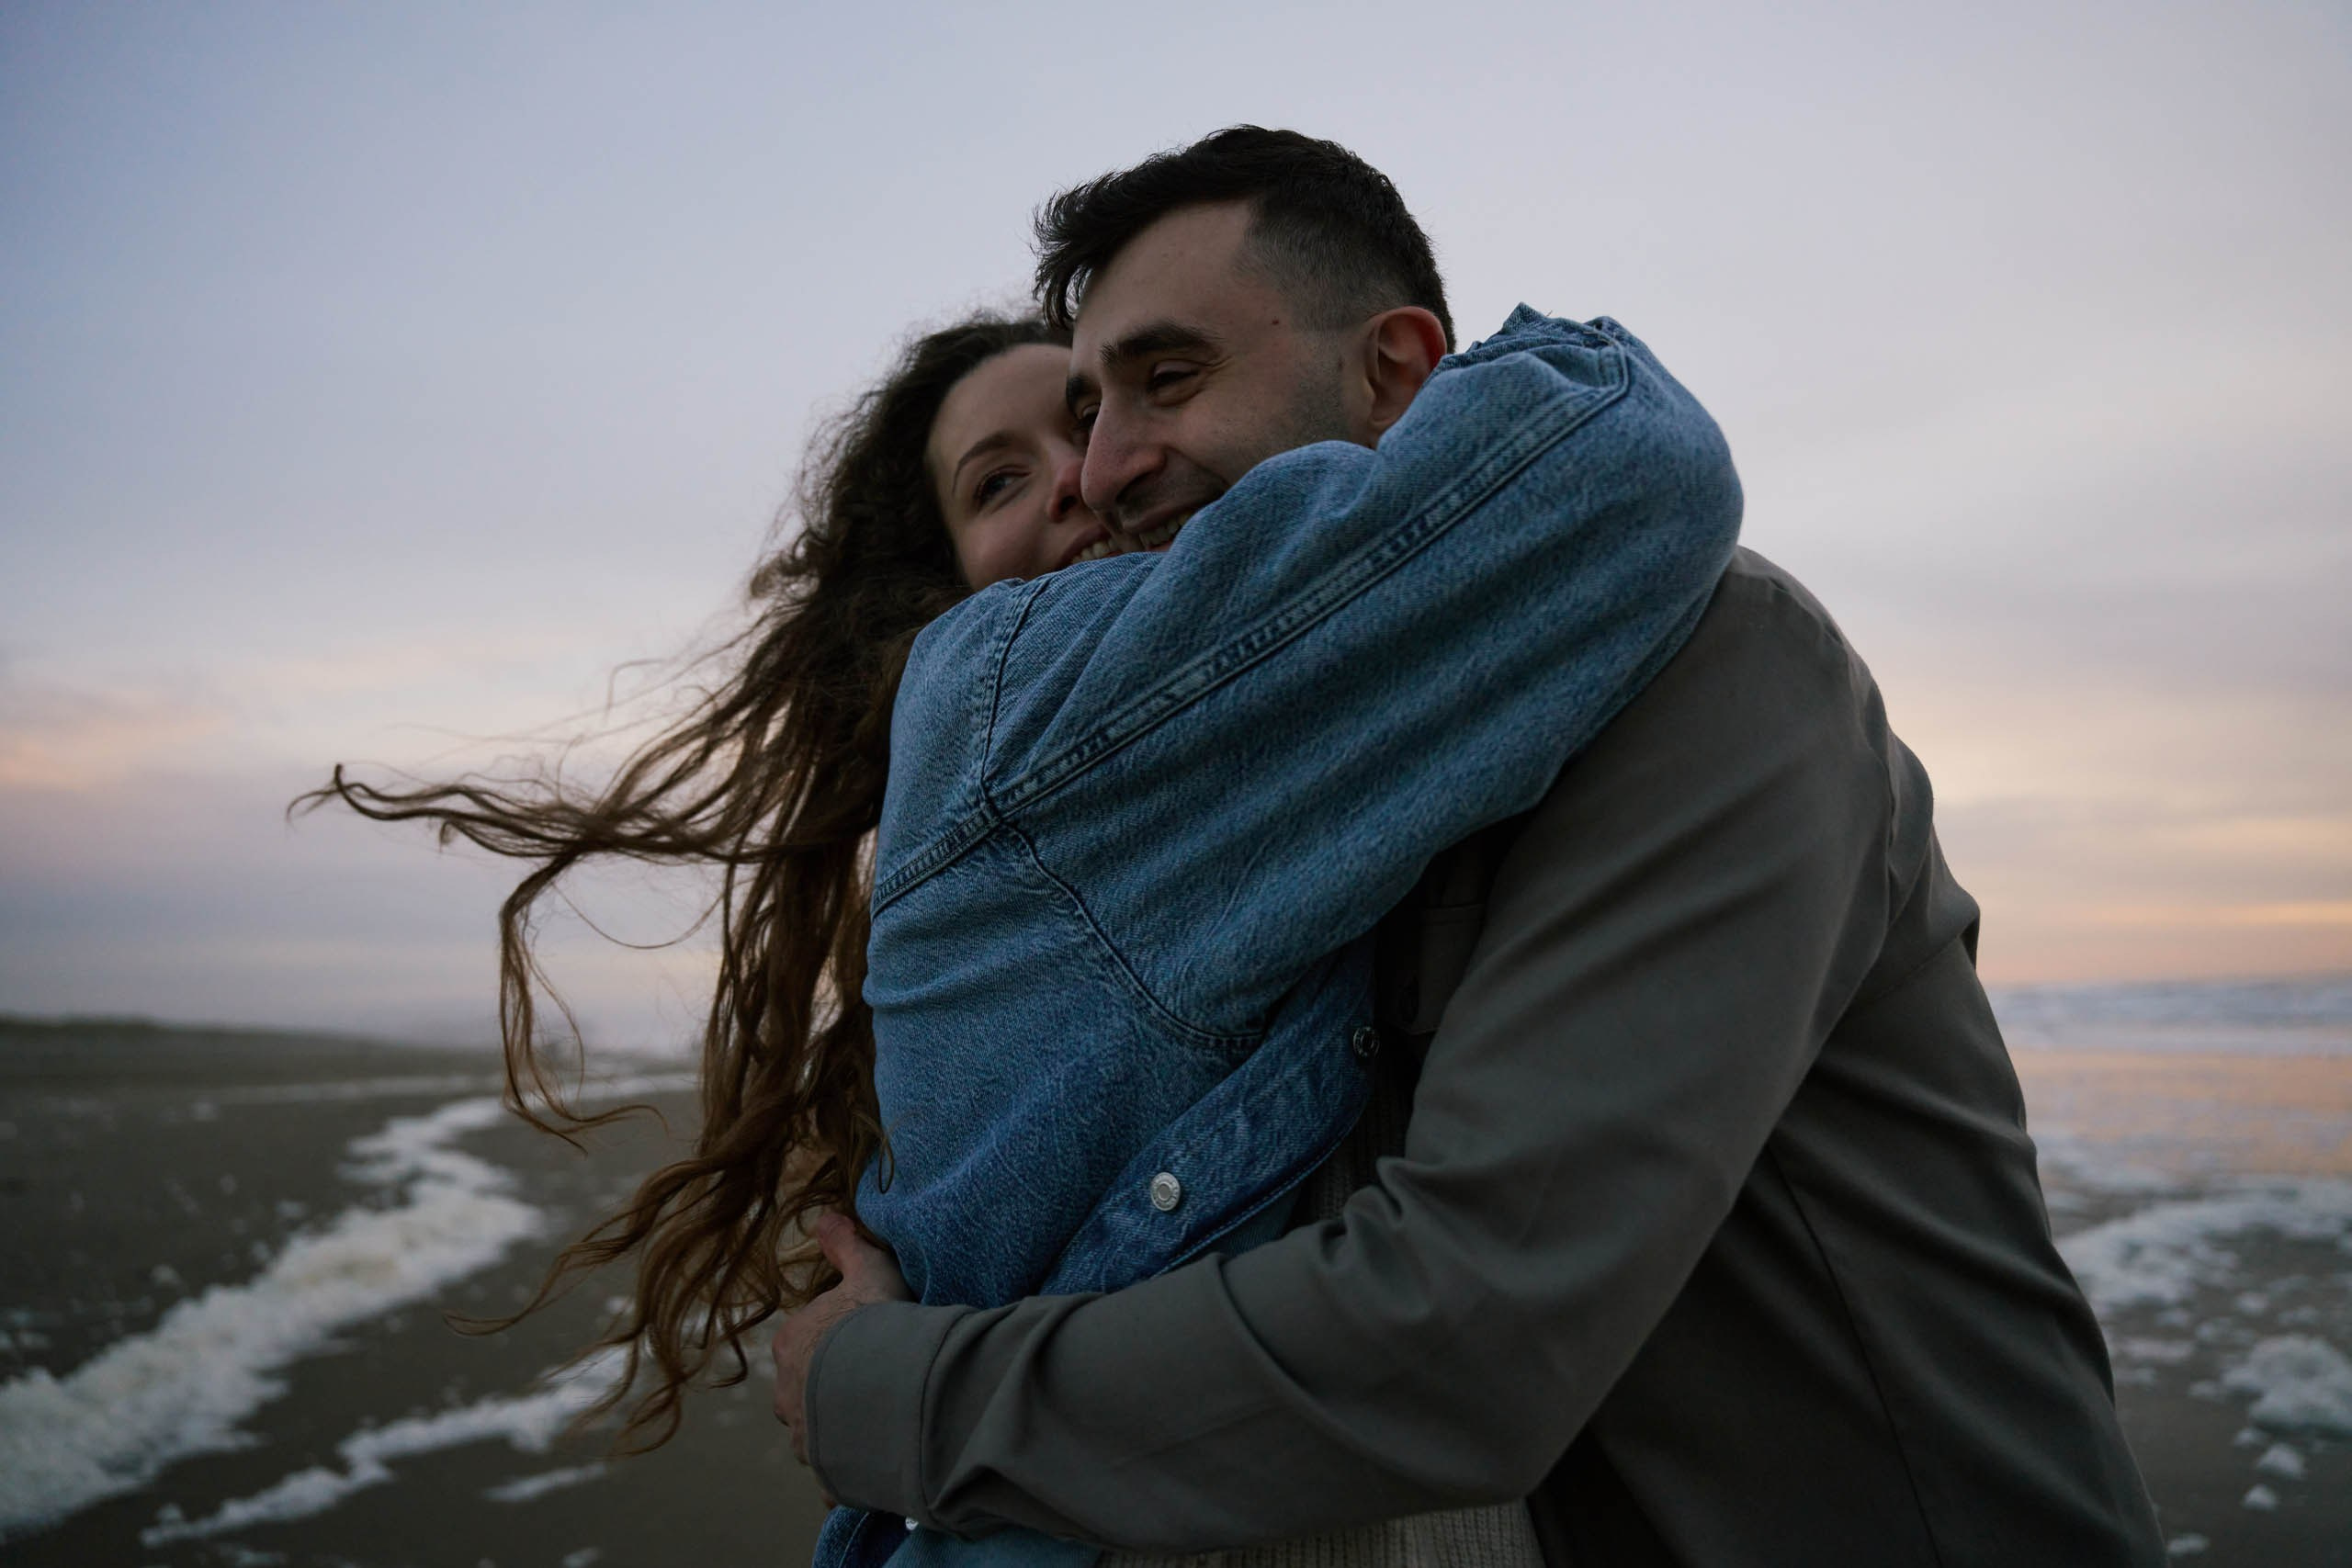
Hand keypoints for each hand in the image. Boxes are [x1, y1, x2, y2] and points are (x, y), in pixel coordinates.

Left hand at [771, 1212, 913, 1497]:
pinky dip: (850, 1470)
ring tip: (878, 1425)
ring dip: (839, 1431)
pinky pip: (835, 1473)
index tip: (869, 1343)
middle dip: (831, 1391)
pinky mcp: (825, 1470)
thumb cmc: (876, 1324)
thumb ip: (846, 1245)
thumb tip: (825, 1215)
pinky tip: (875, 1464)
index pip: (807, 1343)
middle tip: (874, 1384)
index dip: (838, 1343)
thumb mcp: (868, 1272)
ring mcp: (804, 1436)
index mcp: (791, 1345)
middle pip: (806, 1390)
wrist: (887, 1385)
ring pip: (817, 1433)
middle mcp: (786, 1393)